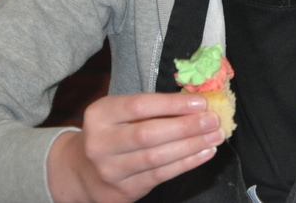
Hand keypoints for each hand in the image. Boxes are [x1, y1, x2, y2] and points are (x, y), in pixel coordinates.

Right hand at [47, 92, 224, 202]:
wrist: (80, 172)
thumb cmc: (111, 134)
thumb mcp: (118, 114)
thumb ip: (150, 108)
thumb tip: (195, 103)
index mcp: (99, 115)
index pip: (138, 106)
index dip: (171, 104)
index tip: (200, 103)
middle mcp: (100, 143)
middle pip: (148, 134)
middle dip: (186, 126)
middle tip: (213, 120)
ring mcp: (110, 170)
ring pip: (157, 157)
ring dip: (192, 146)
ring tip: (215, 136)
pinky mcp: (122, 191)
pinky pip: (160, 175)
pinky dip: (186, 163)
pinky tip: (204, 153)